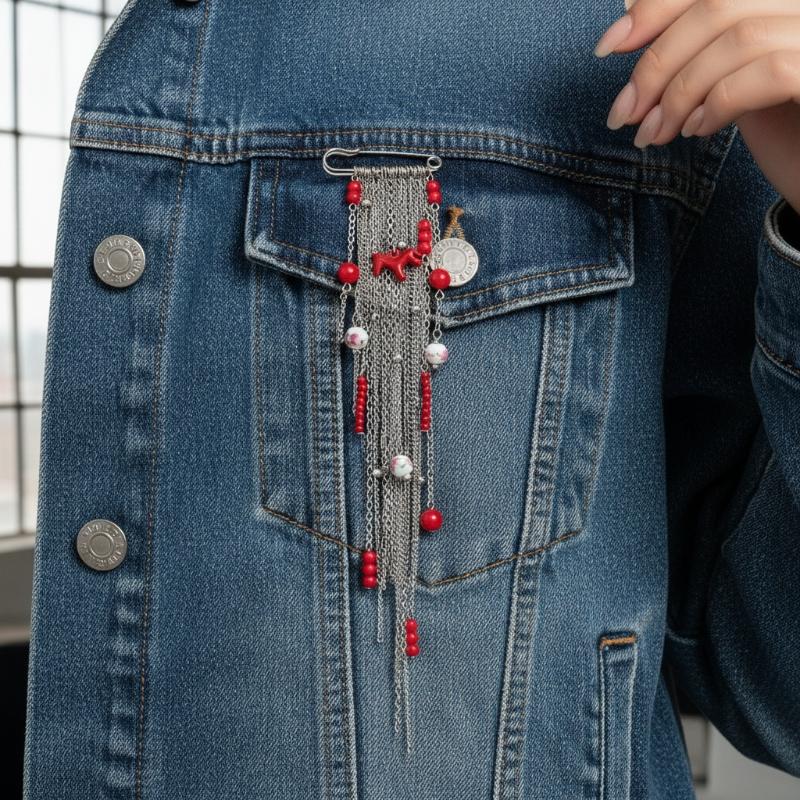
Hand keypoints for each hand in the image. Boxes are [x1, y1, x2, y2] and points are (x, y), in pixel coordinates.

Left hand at [593, 0, 799, 213]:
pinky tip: (697, 130)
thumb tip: (629, 13)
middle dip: (655, 65)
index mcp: (781, 4)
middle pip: (715, 6)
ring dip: (677, 94)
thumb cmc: (790, 132)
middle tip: (623, 115)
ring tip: (654, 135)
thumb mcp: (734, 80)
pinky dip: (718, 102)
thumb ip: (697, 48)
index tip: (607, 47)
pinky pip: (766, 73)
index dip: (653, 8)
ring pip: (736, 39)